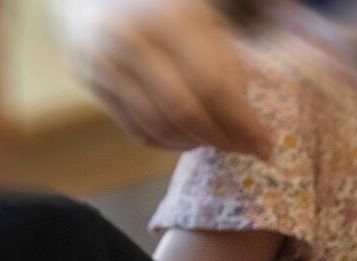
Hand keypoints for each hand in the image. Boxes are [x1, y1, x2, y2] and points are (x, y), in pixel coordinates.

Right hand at [58, 0, 271, 156]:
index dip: (242, 122)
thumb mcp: (202, 19)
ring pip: (159, 127)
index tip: (266, 145)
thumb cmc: (164, 6)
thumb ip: (226, 65)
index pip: (212, 85)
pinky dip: (169, 143)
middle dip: (222, 139)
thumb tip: (250, 128)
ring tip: (217, 141)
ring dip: (195, 143)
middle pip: (184, 111)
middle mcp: (130, 39)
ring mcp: (103, 62)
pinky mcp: (91, 82)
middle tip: (245, 150)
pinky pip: (137, 130)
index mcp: (168, 17)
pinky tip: (187, 138)